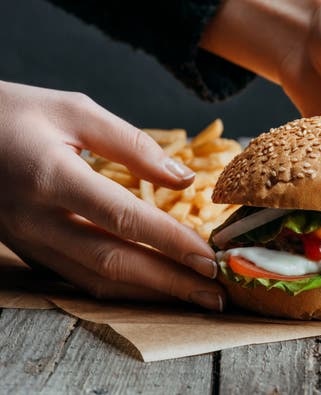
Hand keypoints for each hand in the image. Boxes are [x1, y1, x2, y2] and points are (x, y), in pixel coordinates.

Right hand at [0, 81, 224, 309]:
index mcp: (51, 177)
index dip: (170, 242)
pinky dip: (120, 287)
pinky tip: (151, 288)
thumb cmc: (15, 114)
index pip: (124, 218)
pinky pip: (78, 278)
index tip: (208, 259)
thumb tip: (183, 178)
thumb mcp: (75, 111)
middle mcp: (37, 218)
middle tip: (215, 295)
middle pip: (114, 261)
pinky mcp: (29, 250)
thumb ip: (133, 145)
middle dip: (170, 282)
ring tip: (192, 297)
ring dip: (149, 293)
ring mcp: (29, 240)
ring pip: (96, 279)